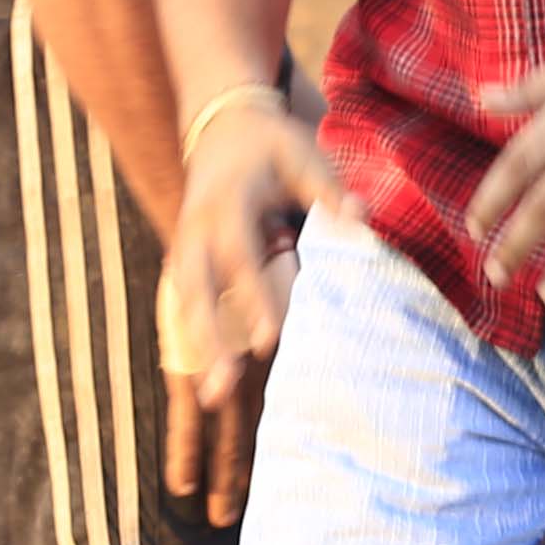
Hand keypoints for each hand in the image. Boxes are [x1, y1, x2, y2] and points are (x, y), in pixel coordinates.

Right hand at [162, 85, 332, 475]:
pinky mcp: (184, 278)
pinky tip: (196, 419)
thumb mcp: (300, 153)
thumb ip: (328, 189)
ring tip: (207, 413)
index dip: (253, 300)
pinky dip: (189, 368)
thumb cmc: (268, 144)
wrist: (218, 125)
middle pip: (196, 300)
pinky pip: (181, 329)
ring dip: (193, 367)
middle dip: (208, 348)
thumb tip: (362, 217)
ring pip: (182, 323)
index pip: (240, 261)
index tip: (270, 341)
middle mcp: (194, 241)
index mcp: (224, 210)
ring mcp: (182, 262)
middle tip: (222, 393)